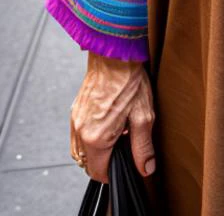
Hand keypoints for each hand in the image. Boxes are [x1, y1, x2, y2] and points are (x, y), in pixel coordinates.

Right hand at [70, 53, 155, 182]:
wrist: (115, 53)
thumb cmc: (129, 80)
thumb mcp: (143, 115)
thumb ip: (142, 146)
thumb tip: (146, 168)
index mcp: (96, 137)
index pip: (98, 173)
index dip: (114, 172)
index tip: (126, 163)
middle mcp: (80, 132)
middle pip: (88, 164)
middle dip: (105, 161)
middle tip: (123, 145)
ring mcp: (75, 121)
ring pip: (81, 151)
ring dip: (97, 150)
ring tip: (116, 133)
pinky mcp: (75, 111)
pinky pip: (78, 136)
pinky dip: (90, 137)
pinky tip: (107, 123)